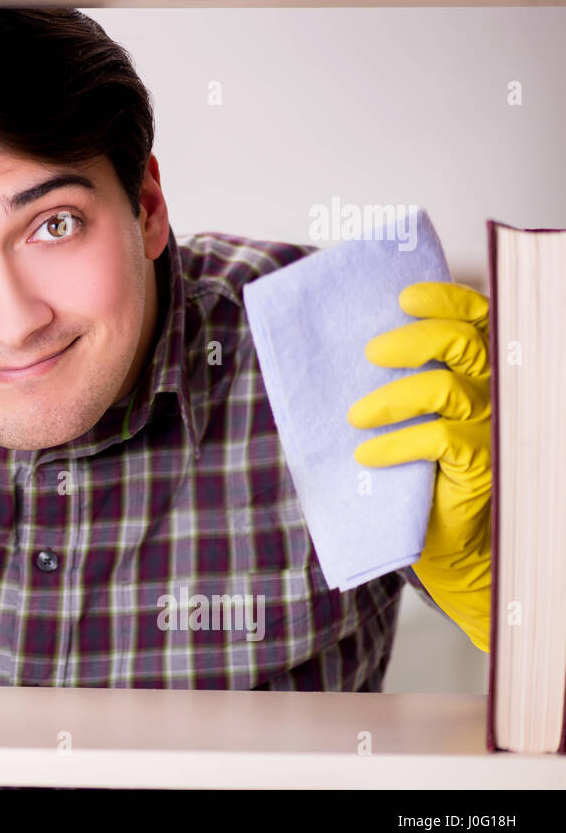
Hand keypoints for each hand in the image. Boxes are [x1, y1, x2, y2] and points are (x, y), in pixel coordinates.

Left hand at [346, 281, 491, 651]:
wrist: (444, 536)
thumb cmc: (419, 469)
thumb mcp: (402, 416)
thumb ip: (391, 380)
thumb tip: (339, 351)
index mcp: (476, 369)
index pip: (475, 320)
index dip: (446, 300)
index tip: (405, 296)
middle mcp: (492, 390)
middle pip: (463, 343)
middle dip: (414, 339)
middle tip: (371, 353)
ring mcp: (492, 426)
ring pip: (448, 388)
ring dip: (393, 396)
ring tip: (355, 415)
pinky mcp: (482, 463)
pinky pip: (441, 438)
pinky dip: (397, 443)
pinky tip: (368, 454)